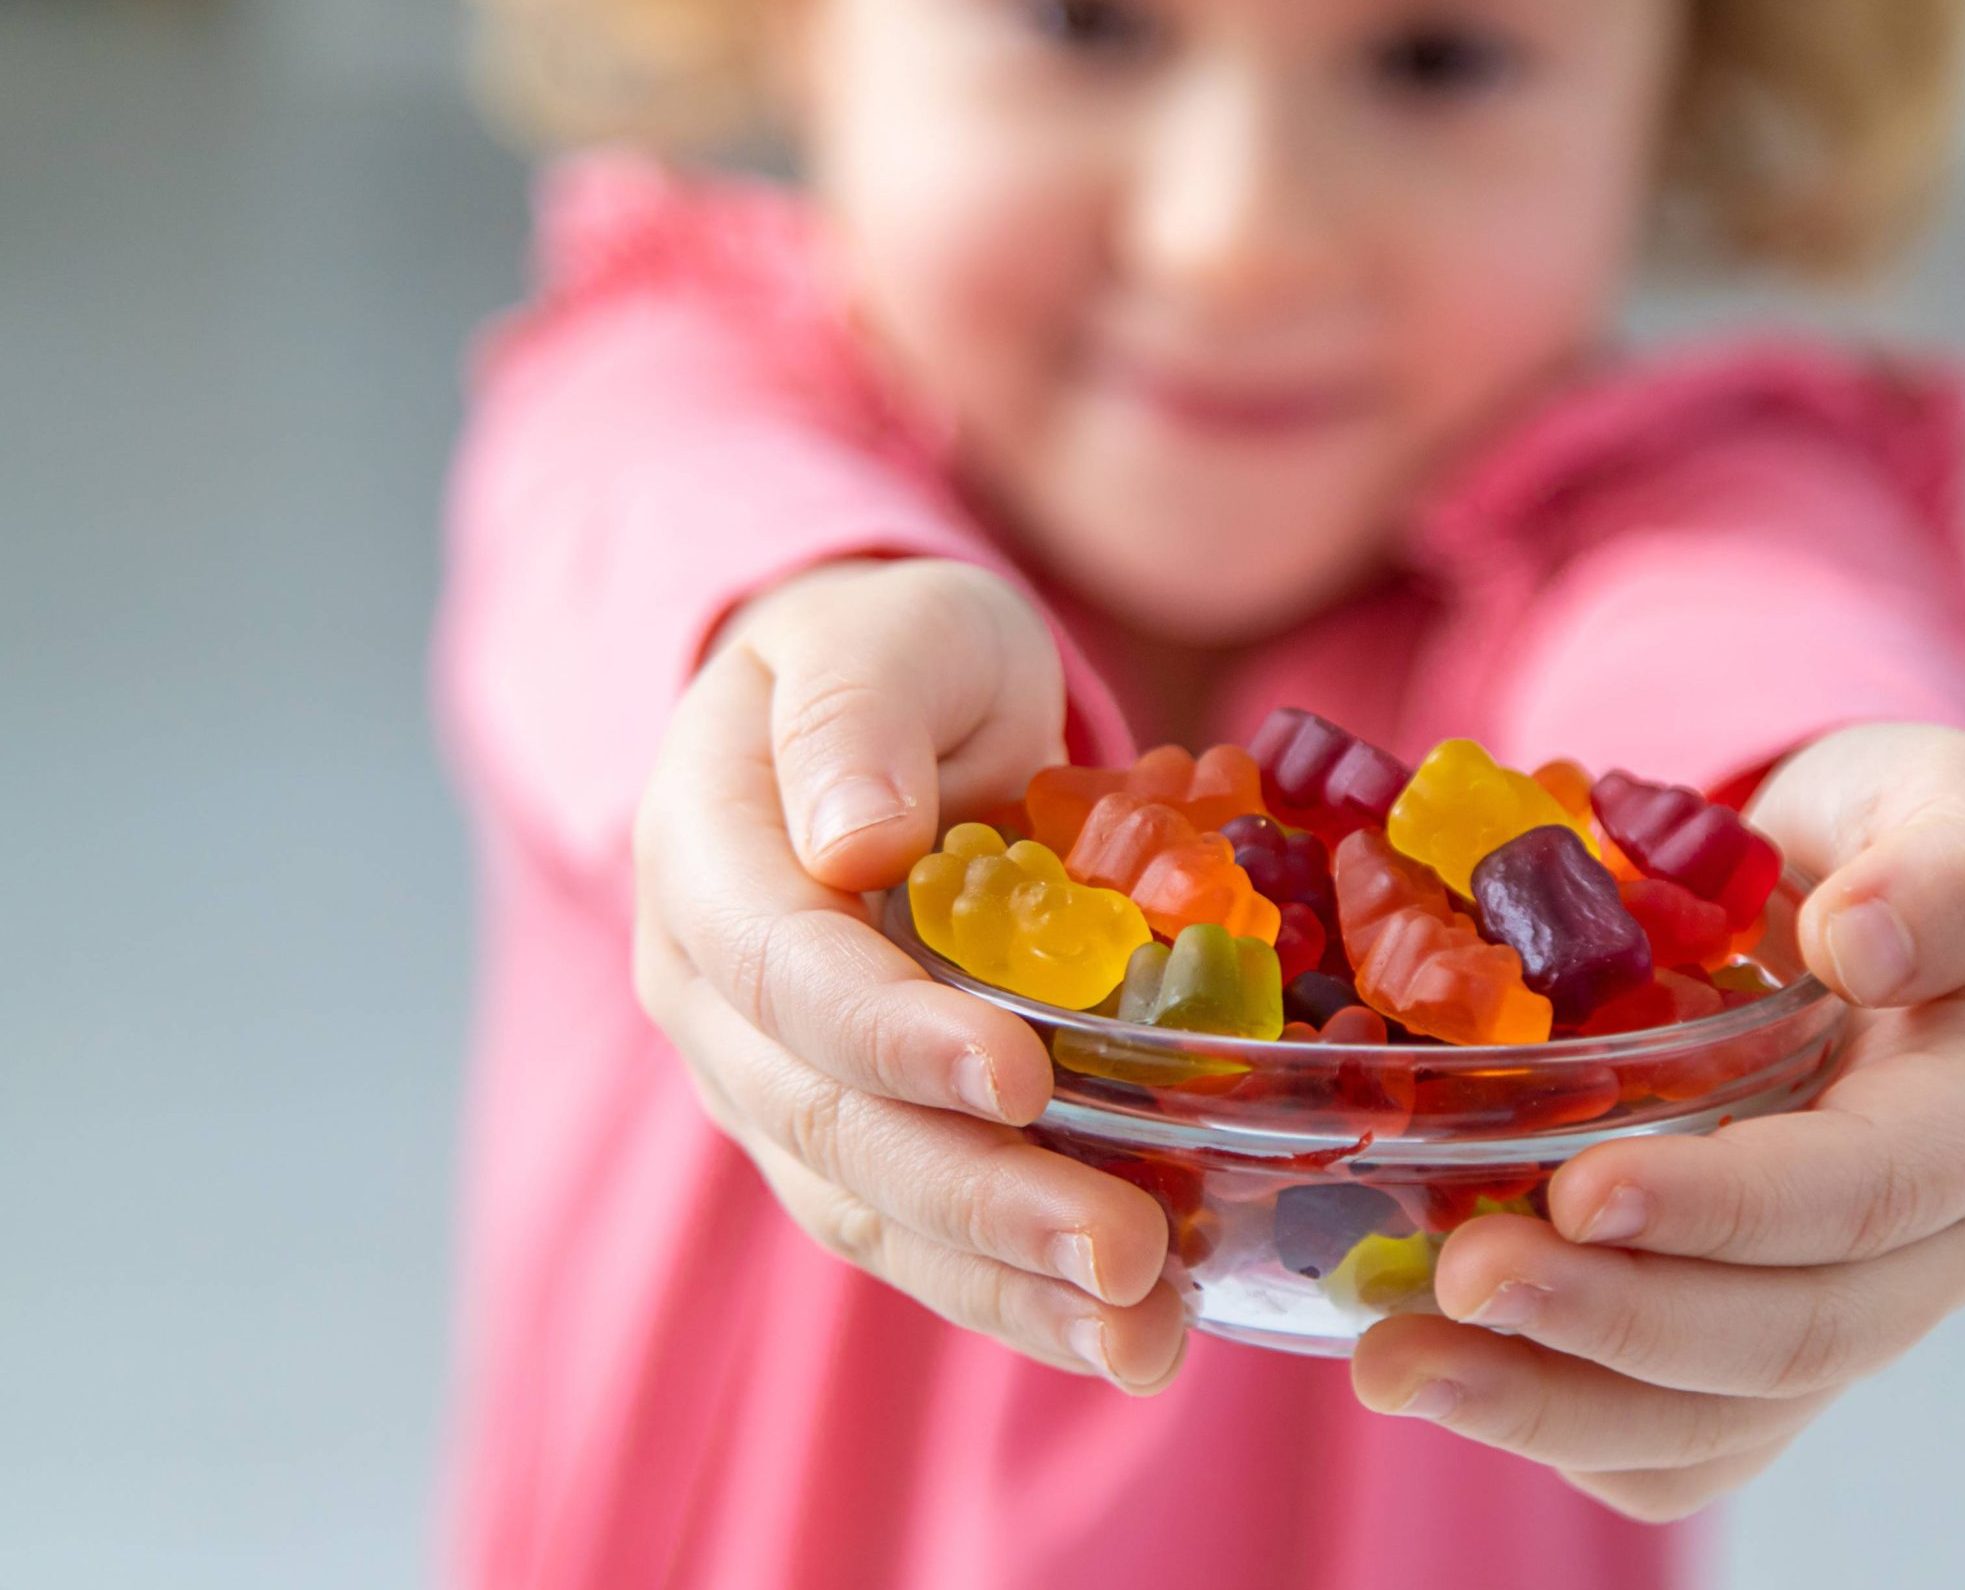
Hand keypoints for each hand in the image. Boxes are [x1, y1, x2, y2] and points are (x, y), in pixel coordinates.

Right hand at [631, 558, 1187, 1391]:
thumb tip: (853, 842)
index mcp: (701, 856)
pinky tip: (1122, 1337)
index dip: (893, 1034)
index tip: (1021, 1077)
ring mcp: (770, 1081)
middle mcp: (712, 995)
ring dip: (1004, 1282)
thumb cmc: (900, 656)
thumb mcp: (893, 631)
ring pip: (869, 1207)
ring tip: (1142, 1339)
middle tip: (1125, 1254)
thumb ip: (861, 717)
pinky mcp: (845, 1135)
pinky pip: (914, 1233)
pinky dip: (1011, 1291)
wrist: (881, 712)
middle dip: (980, 1198)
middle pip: (828, 1120)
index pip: (782, 968)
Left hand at [1351, 724, 1964, 1519]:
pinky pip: (1670, 1443)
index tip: (1582, 1188)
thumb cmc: (1902, 841)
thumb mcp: (1956, 803)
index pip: (1873, 1193)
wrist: (1865, 908)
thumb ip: (1953, 867)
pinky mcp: (1753, 1349)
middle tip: (1460, 1281)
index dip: (1730, 1206)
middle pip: (1789, 1337)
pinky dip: (1551, 1423)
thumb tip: (1864, 947)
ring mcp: (1844, 1314)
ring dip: (1551, 1404)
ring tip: (1397, 1363)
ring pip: (1717, 1421)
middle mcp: (1933, 1249)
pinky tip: (1439, 1371)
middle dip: (1615, 1322)